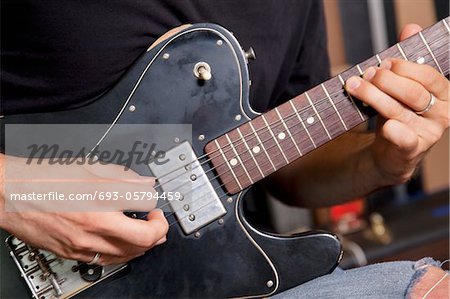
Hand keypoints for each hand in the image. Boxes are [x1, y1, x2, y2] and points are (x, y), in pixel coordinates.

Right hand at [0, 155, 168, 264]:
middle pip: (143, 241)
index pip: (146, 216)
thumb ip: (122, 177)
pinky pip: (105, 260)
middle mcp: (93, 228)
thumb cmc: (43, 178)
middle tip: (158, 223)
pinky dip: (122, 253)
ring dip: (143, 246)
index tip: (156, 207)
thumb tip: (143, 182)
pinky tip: (123, 245)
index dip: (157, 213)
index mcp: (100, 204)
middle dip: (158, 232)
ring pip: (127, 255)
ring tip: (147, 235)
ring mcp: (82, 244)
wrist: (10, 194)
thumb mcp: (89, 168)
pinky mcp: (71, 253)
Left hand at [345, 24, 448, 185]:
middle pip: (412, 92)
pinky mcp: (412, 150)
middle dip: (385, 80)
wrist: (389, 152)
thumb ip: (407, 60)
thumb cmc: (397, 114)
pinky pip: (404, 138)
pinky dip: (393, 130)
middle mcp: (441, 113)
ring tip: (354, 86)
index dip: (403, 67)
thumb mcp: (402, 86)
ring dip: (373, 96)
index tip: (383, 62)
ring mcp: (428, 133)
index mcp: (443, 93)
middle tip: (366, 74)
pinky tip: (384, 125)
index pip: (427, 75)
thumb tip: (411, 27)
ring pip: (400, 111)